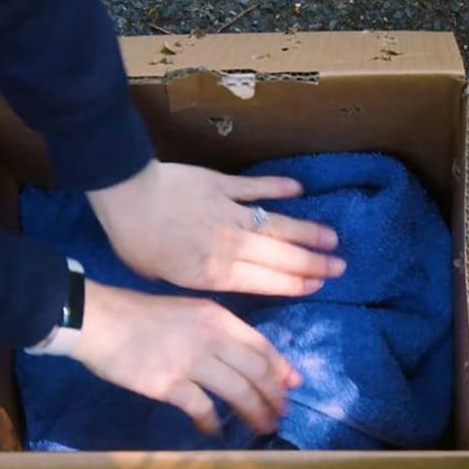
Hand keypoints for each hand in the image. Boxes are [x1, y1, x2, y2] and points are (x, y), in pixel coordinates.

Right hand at [70, 280, 300, 435]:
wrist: (100, 320)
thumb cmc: (139, 315)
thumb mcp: (187, 311)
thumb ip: (215, 332)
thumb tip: (242, 357)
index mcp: (217, 317)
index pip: (261, 345)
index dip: (281, 368)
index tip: (292, 386)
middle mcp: (211, 338)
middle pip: (256, 371)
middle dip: (273, 396)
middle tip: (280, 414)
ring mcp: (190, 361)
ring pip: (238, 392)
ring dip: (254, 413)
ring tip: (261, 427)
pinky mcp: (169, 384)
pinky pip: (202, 408)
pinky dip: (212, 422)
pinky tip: (215, 431)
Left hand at [87, 159, 345, 295]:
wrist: (128, 195)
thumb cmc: (136, 241)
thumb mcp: (162, 276)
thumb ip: (192, 277)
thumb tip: (209, 275)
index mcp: (215, 273)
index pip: (266, 281)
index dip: (296, 284)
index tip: (319, 284)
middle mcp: (232, 245)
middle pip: (282, 256)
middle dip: (314, 263)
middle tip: (340, 266)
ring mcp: (231, 212)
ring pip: (279, 225)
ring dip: (308, 231)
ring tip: (332, 238)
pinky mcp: (224, 184)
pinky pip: (257, 188)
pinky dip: (278, 187)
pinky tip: (299, 190)